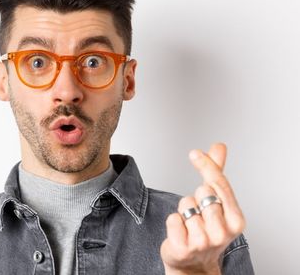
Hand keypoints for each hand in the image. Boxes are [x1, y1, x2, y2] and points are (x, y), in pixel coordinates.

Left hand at [160, 143, 245, 274]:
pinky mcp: (183, 247)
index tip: (194, 153)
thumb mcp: (218, 203)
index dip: (207, 166)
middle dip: (196, 197)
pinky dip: (173, 222)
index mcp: (236, 220)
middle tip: (200, 215)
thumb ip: (217, 173)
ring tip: (190, 226)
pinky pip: (172, 218)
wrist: (195, 264)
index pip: (219, 185)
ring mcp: (203, 241)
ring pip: (185, 204)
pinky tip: (180, 233)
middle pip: (201, 192)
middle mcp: (223, 232)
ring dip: (184, 212)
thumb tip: (218, 146)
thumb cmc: (207, 230)